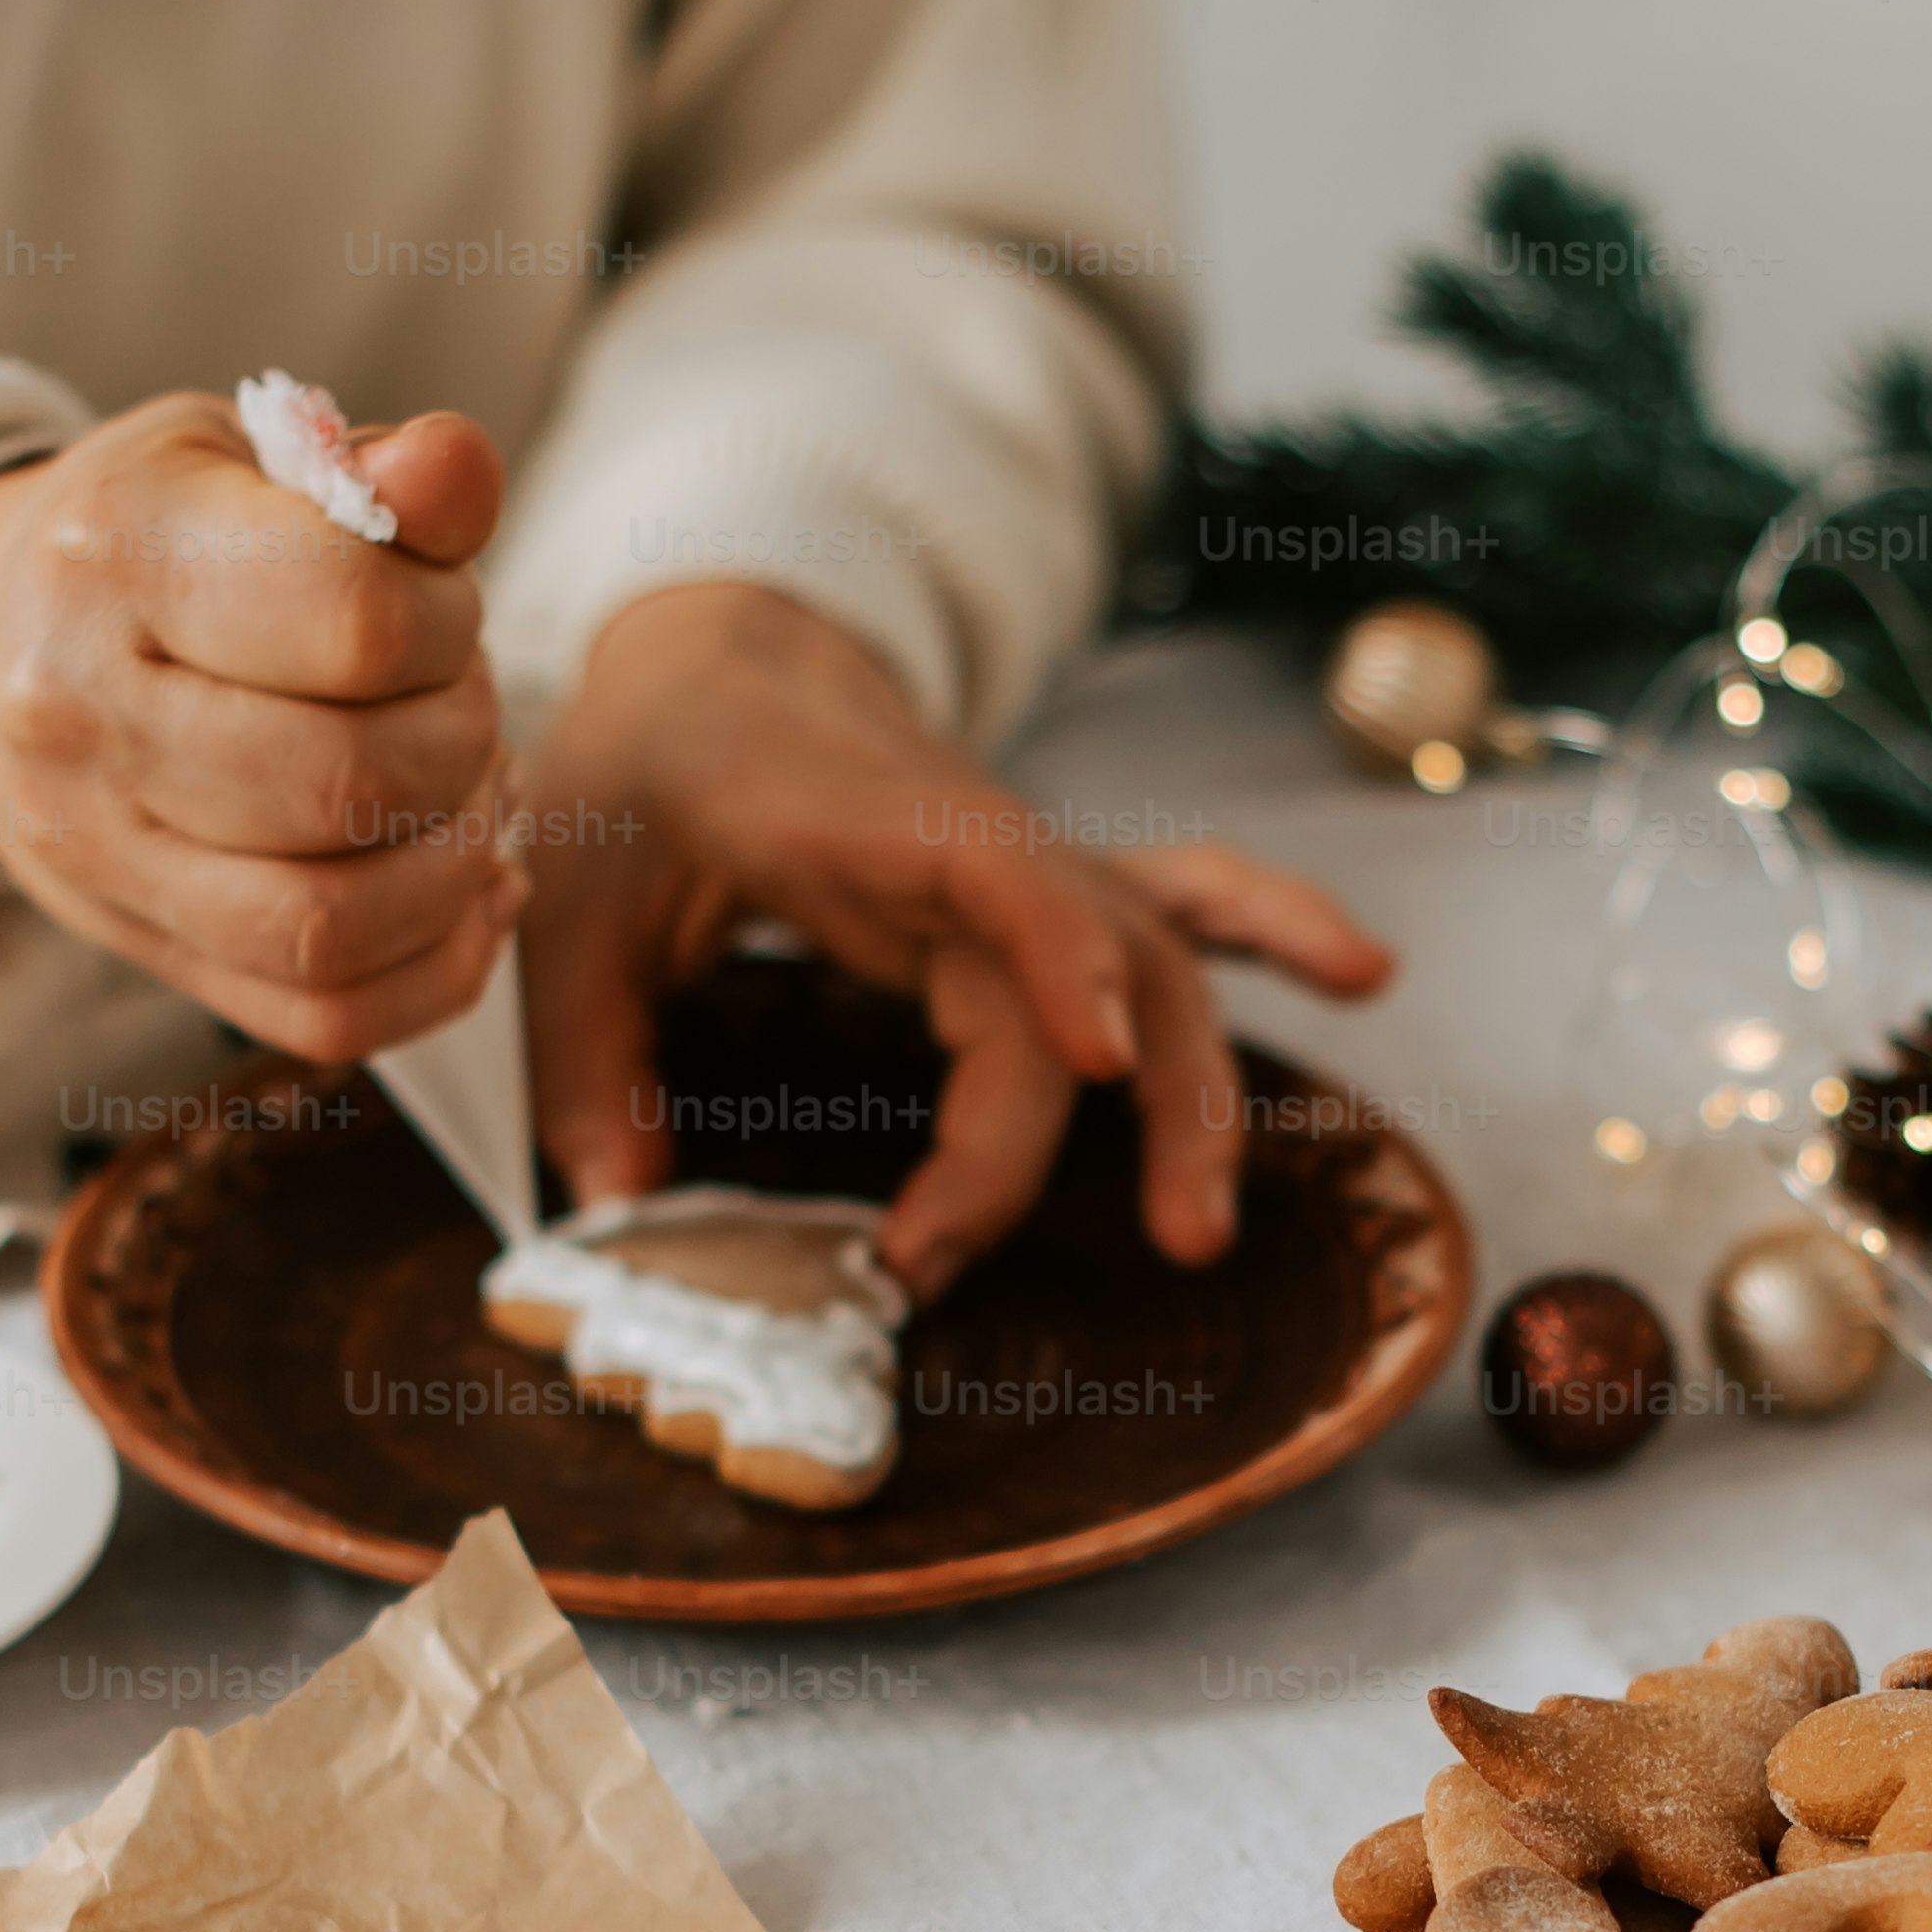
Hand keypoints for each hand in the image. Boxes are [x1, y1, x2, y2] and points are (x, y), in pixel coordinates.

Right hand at [0, 393, 521, 1063]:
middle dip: (461, 744)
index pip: (353, 621)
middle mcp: (83, 715)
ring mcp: (101, 854)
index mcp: (115, 554)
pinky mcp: (144, 947)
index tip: (444, 610)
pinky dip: (438, 967)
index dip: (448, 623)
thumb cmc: (157, 536)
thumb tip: (455, 474)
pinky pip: (326, 1014)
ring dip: (455, 864)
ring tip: (470, 794)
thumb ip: (380, 472)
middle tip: (461, 703)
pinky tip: (470, 887)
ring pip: (334, 923)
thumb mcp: (252, 456)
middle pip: (349, 784)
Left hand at [519, 582, 1394, 1297]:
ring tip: (1195, 1231)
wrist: (714, 668)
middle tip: (955, 1263)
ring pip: (1160, 966)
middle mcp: (974, 841)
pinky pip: (1185, 907)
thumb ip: (581, 1054)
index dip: (1058, 964)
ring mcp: (1030, 869)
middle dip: (1074, 1124)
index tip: (1096, 1068)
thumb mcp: (567, 903)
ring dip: (1195, 1095)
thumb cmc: (644, 783)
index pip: (995, 876)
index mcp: (856, 819)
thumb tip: (617, 1198)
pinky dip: (1272, 931)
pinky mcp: (1052, 901)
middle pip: (1083, 976)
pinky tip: (1364, 973)